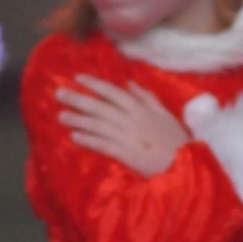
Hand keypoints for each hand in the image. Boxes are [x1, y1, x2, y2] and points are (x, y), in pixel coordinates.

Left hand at [57, 75, 188, 176]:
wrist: (183, 164)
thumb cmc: (176, 139)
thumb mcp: (165, 113)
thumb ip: (147, 97)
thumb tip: (128, 83)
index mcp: (141, 108)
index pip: (113, 92)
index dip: (95, 84)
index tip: (78, 78)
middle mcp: (129, 120)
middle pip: (99, 107)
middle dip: (78, 99)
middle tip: (59, 94)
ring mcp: (125, 137)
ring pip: (96, 125)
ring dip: (78, 120)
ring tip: (61, 115)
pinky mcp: (123, 154)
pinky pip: (101, 144)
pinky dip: (87, 140)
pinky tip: (74, 136)